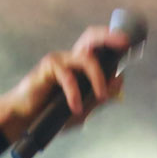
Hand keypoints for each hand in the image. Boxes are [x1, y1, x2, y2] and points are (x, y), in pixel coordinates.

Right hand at [0, 24, 129, 144]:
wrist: (26, 120)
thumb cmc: (52, 112)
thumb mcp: (83, 107)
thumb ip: (100, 96)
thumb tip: (119, 81)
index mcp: (81, 67)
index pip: (100, 49)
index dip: (114, 44)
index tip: (130, 45)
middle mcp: (72, 59)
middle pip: (92, 38)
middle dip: (110, 37)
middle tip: (124, 43)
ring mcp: (60, 61)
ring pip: (87, 60)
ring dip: (99, 79)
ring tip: (100, 98)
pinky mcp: (49, 67)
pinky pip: (69, 78)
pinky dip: (75, 94)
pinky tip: (76, 108)